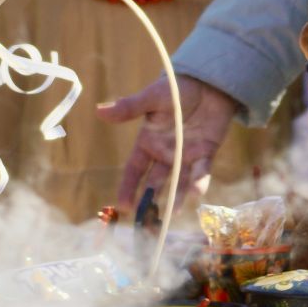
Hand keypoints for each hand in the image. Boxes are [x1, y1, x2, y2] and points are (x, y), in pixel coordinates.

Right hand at [96, 75, 239, 210]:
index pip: (134, 170)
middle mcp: (165, 155)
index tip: (123, 207)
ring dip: (176, 197)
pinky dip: (199, 181)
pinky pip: (201, 171)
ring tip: (173, 213)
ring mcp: (186, 157)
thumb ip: (129, 108)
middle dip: (150, 203)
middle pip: (155, 183)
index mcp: (148, 143)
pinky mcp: (206, 154)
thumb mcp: (152, 98)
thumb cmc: (176, 89)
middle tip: (146, 224)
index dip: (128, 188)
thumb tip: (99, 110)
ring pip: (179, 182)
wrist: (208, 82)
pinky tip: (197, 192)